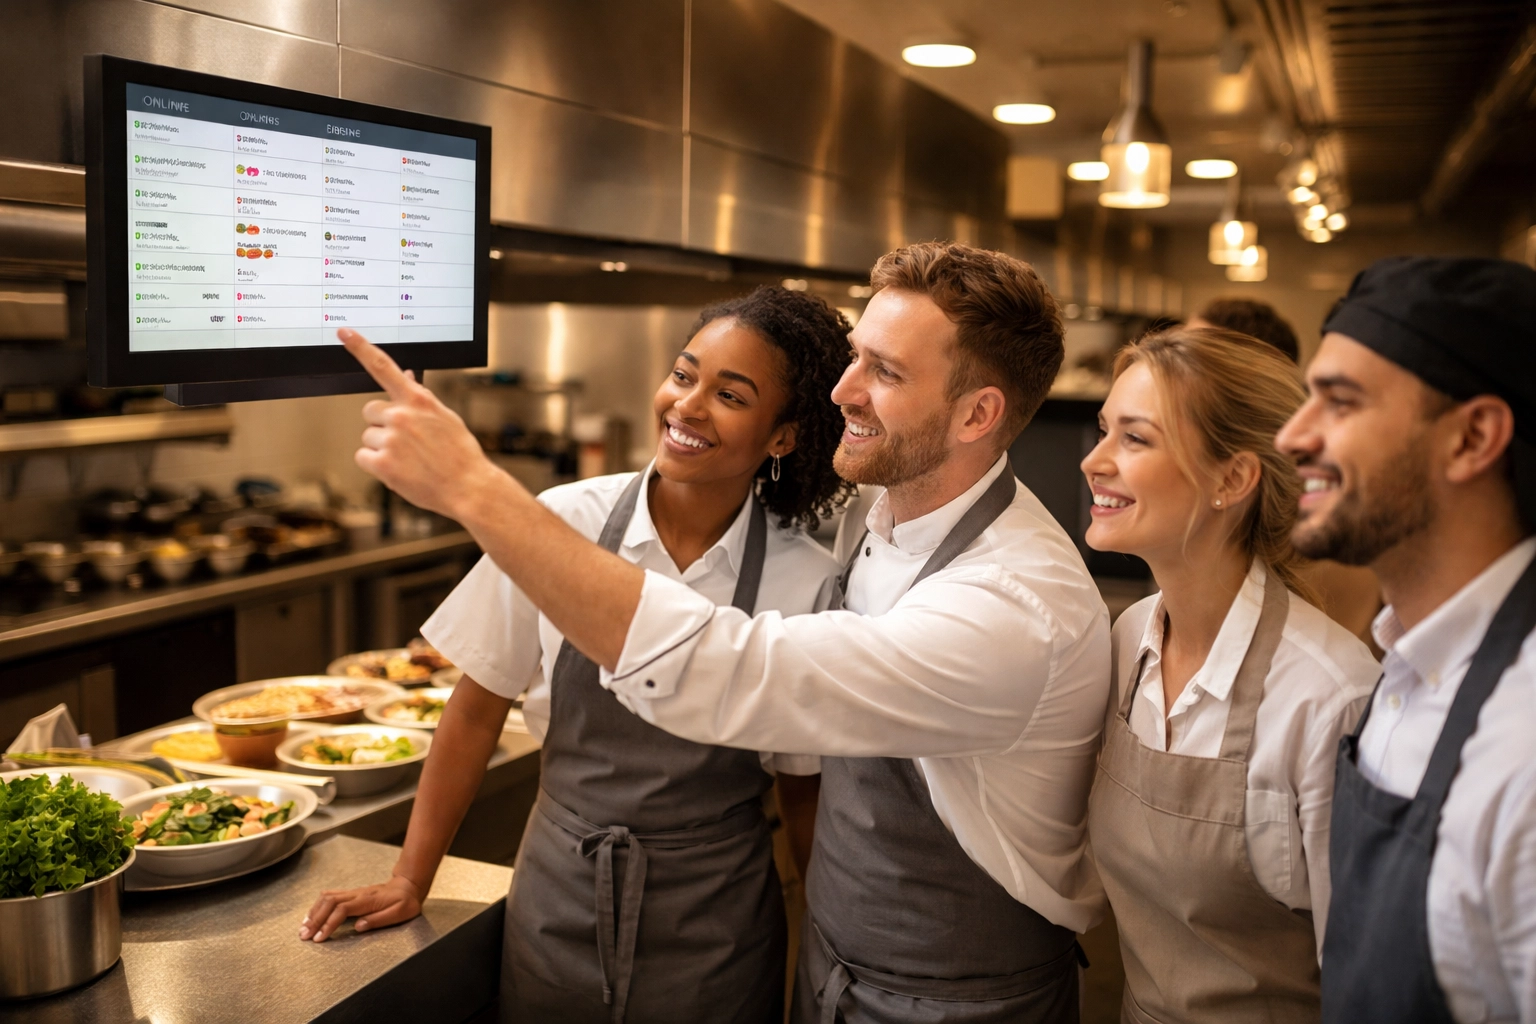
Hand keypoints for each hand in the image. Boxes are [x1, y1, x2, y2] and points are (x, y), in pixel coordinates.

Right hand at [299, 874, 423, 941]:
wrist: (408, 886)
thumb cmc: (405, 902)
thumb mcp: (399, 913)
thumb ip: (378, 920)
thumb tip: (358, 927)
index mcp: (367, 900)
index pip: (342, 910)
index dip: (329, 924)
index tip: (319, 938)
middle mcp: (357, 894)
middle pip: (329, 903)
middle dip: (315, 919)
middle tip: (304, 935)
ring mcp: (353, 892)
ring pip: (327, 897)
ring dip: (314, 912)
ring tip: (303, 927)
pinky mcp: (351, 893)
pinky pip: (330, 896)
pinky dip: (318, 905)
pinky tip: (312, 914)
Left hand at [338, 328, 502, 520]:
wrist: (469, 487)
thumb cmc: (460, 454)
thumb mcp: (445, 417)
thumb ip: (421, 398)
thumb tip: (405, 377)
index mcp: (418, 400)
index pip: (384, 367)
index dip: (361, 347)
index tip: (344, 332)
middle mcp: (401, 415)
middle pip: (370, 411)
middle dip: (382, 424)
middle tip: (406, 442)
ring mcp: (390, 439)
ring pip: (367, 436)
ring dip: (381, 448)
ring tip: (408, 460)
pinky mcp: (382, 463)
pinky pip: (363, 457)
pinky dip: (376, 465)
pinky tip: (399, 470)